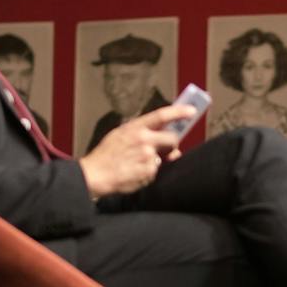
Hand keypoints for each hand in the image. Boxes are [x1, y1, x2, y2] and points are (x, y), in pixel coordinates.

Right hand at [79, 104, 196, 197]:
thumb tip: (160, 136)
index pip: (162, 115)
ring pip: (164, 158)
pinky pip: (156, 172)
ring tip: (136, 164)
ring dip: (156, 162)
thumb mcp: (119, 135)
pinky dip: (149, 174)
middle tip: (165, 151)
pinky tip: (135, 173)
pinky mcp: (149, 172)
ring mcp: (147, 156)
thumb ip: (140, 133)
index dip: (179, 112)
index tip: (192, 111)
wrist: (95, 175)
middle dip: (172, 145)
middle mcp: (143, 139)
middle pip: (172, 139)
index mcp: (135, 127)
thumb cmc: (105, 155)